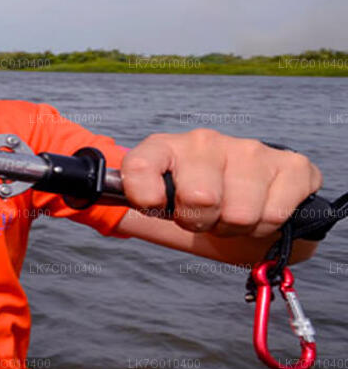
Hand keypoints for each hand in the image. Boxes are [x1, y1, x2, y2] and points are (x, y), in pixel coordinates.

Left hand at [122, 128, 322, 238]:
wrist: (250, 202)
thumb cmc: (195, 204)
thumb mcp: (154, 204)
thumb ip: (120, 202)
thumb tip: (77, 195)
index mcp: (165, 148)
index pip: (139, 166)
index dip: (143, 194)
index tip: (152, 205)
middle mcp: (206, 142)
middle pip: (199, 199)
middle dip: (200, 222)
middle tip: (202, 218)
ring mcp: (250, 150)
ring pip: (239, 213)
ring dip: (235, 227)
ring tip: (230, 216)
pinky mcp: (292, 165)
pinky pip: (274, 214)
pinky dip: (267, 226)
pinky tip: (261, 211)